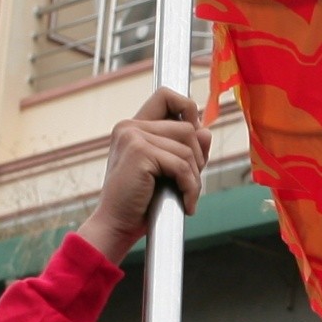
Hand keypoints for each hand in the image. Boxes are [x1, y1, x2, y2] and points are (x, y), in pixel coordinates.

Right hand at [79, 87, 207, 262]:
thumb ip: (186, 150)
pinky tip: (187, 204)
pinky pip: (182, 165)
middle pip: (186, 127)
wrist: (116, 226)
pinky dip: (190, 187)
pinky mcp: (139, 152)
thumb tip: (205, 130)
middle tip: (190, 184)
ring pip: (188, 146)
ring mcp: (133, 136)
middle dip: (197, 157)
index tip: (194, 140)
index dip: (188, 109)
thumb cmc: (140, 203)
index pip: (166, 95)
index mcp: (133, 127)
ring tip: (188, 197)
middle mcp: (129, 126)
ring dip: (195, 177)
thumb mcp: (168, 172)